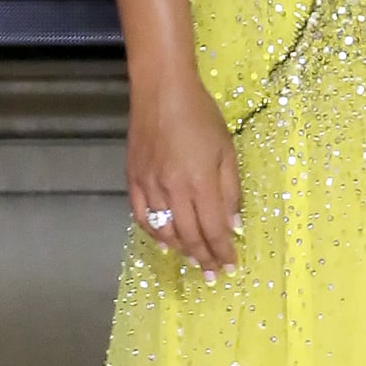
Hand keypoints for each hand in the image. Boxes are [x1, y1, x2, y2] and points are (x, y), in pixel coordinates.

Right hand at [127, 73, 241, 277]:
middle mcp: (173, 190)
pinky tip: (165, 241)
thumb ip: (230, 189)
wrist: (161, 92)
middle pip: (189, 235)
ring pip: (165, 231)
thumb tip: (233, 224)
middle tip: (213, 273)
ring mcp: (149, 187)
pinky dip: (154, 234)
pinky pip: (142, 217)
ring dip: (181, 250)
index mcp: (200, 182)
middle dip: (204, 257)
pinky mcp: (133, 181)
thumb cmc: (201, 115)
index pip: (213, 229)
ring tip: (194, 260)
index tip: (230, 266)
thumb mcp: (226, 149)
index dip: (222, 251)